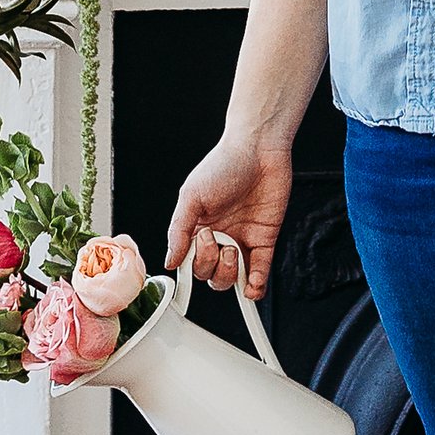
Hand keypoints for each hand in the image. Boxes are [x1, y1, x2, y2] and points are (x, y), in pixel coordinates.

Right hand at [163, 135, 293, 300]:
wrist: (259, 148)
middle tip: (216, 241)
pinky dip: (255, 283)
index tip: (196, 254)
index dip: (193, 264)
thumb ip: (179, 231)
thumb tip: (169, 262)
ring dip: (230, 275)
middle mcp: (219, 237)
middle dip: (211, 266)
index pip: (190, 262)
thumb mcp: (191, 197)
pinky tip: (252, 285)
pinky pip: (259, 269)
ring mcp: (242, 239)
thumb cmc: (223, 165)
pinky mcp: (265, 238)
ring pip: (232, 277)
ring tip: (233, 251)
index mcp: (197, 228)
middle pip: (209, 274)